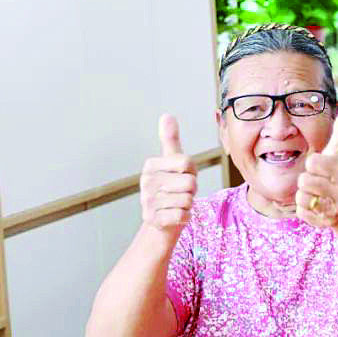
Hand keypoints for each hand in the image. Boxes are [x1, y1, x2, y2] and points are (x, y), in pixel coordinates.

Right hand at [140, 114, 196, 233]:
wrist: (161, 220)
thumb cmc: (170, 188)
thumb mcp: (171, 162)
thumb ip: (170, 140)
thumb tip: (167, 115)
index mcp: (150, 165)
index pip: (187, 163)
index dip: (192, 172)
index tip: (182, 176)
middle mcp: (146, 182)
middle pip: (190, 183)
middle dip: (191, 190)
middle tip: (180, 193)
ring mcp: (148, 201)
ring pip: (188, 200)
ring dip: (188, 204)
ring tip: (176, 203)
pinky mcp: (153, 219)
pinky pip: (183, 215)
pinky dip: (184, 217)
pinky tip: (174, 215)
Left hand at [295, 113, 337, 228]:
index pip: (313, 162)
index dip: (314, 164)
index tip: (322, 168)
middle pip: (304, 180)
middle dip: (307, 180)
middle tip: (319, 182)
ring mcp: (335, 209)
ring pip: (301, 197)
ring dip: (304, 195)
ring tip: (317, 194)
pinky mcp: (324, 222)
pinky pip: (301, 212)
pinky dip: (305, 209)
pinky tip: (316, 207)